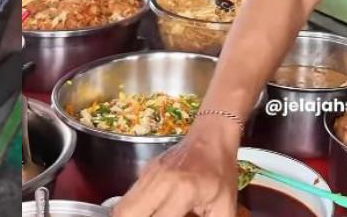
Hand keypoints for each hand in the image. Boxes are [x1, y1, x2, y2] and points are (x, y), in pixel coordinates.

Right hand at [113, 125, 240, 216]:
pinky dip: (133, 210)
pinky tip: (146, 213)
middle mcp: (159, 182)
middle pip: (126, 213)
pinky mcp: (144, 171)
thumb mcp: (225, 207)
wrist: (212, 137)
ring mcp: (148, 174)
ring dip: (131, 216)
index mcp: (182, 191)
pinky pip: (129, 196)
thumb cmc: (221, 173)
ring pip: (122, 205)